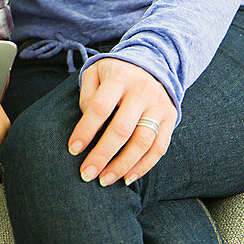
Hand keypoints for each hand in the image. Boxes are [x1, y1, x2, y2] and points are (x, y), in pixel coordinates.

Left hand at [68, 57, 175, 185]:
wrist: (152, 63)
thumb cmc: (114, 73)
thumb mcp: (95, 73)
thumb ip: (87, 95)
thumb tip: (87, 124)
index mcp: (119, 78)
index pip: (99, 108)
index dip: (85, 130)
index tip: (73, 149)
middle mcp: (142, 92)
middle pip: (122, 129)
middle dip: (102, 155)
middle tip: (87, 174)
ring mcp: (159, 106)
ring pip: (143, 142)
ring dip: (123, 165)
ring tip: (105, 179)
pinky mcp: (171, 119)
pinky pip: (160, 148)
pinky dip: (144, 166)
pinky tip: (127, 178)